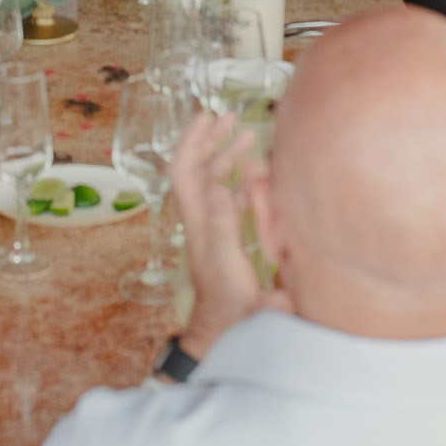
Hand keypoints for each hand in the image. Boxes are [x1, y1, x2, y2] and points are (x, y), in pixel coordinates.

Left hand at [171, 113, 290, 356]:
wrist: (224, 327)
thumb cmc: (228, 300)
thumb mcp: (227, 260)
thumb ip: (226, 225)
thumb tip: (226, 187)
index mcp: (200, 220)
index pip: (190, 172)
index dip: (198, 143)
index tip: (214, 119)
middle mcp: (201, 218)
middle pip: (195, 169)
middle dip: (208, 140)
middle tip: (228, 117)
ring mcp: (211, 226)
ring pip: (211, 182)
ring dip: (224, 156)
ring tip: (245, 135)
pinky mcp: (223, 236)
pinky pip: (227, 198)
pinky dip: (238, 179)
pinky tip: (255, 172)